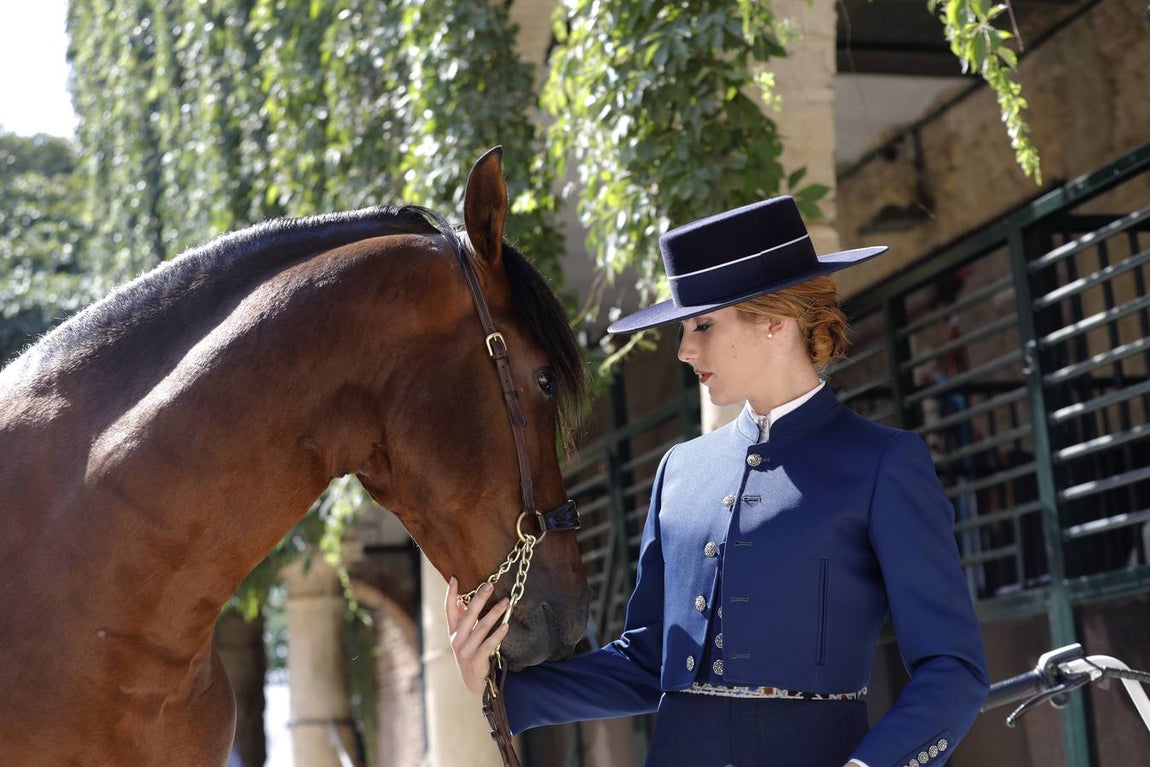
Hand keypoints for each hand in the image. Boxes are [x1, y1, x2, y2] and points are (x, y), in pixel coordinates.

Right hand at [444, 576, 510, 696]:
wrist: (474, 683)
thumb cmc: (471, 653)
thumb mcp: (464, 637)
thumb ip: (464, 620)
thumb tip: (465, 598)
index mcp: (453, 632)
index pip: (449, 610)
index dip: (451, 594)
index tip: (455, 578)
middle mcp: (457, 640)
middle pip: (468, 614)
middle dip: (479, 597)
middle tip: (490, 584)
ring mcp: (465, 651)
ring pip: (481, 627)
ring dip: (495, 613)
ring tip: (506, 601)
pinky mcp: (476, 660)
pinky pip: (489, 644)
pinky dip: (498, 634)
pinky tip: (506, 625)